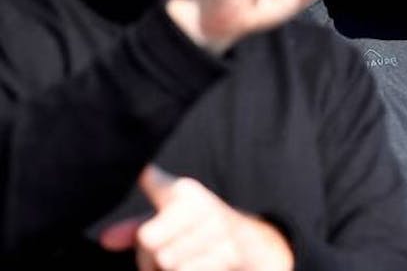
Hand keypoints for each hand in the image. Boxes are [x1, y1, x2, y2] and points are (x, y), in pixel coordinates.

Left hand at [100, 165, 293, 270]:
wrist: (252, 240)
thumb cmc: (198, 228)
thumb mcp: (169, 220)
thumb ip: (136, 229)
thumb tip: (105, 240)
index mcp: (185, 192)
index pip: (149, 218)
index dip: (143, 230)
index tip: (141, 205)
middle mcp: (203, 204)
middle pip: (151, 246)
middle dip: (153, 258)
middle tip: (172, 250)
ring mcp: (219, 228)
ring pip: (169, 263)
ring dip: (173, 270)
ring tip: (188, 258)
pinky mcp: (230, 251)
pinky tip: (202, 265)